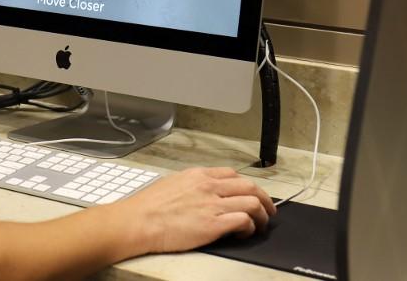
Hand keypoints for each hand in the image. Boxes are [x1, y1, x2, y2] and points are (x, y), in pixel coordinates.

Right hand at [117, 166, 276, 253]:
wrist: (139, 221)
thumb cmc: (148, 206)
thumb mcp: (172, 184)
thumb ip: (191, 185)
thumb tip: (202, 193)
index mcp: (198, 175)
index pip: (232, 174)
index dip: (247, 185)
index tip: (250, 193)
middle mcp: (209, 186)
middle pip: (249, 186)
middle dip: (264, 198)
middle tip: (268, 209)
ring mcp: (213, 204)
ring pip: (252, 202)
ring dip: (262, 214)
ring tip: (261, 224)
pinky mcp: (214, 224)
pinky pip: (244, 221)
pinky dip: (250, 226)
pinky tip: (245, 232)